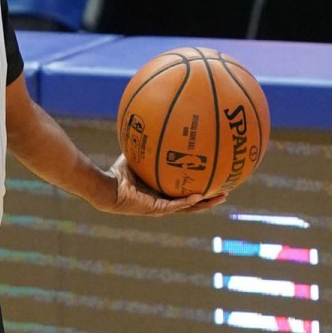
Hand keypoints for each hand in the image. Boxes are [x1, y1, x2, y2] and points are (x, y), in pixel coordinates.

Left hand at [96, 154, 227, 215]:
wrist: (106, 188)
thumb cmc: (117, 173)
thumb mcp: (137, 155)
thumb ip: (147, 144)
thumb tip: (154, 123)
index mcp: (161, 192)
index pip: (184, 191)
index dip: (199, 188)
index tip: (213, 181)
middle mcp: (163, 201)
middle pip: (192, 202)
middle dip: (209, 198)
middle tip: (225, 191)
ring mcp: (161, 207)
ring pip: (189, 207)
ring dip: (205, 203)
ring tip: (221, 196)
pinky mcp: (155, 209)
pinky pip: (175, 206)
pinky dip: (188, 201)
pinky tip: (201, 196)